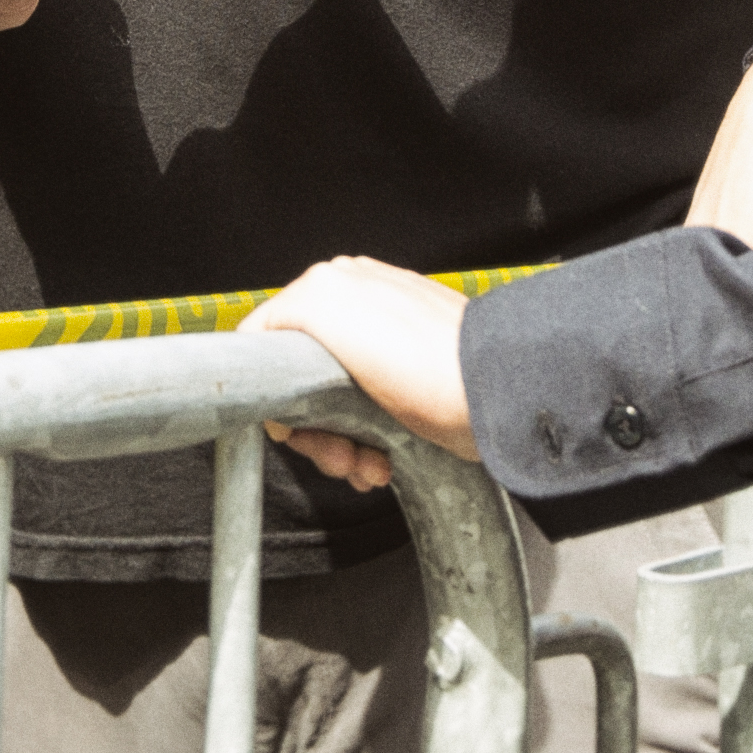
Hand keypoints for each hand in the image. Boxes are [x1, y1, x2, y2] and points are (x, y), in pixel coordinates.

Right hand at [248, 258, 476, 490]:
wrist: (498, 400)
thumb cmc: (430, 364)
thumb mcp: (330, 313)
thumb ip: (279, 313)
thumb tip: (254, 342)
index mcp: (335, 289)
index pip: (271, 343)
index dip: (273, 393)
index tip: (291, 428)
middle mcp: (360, 314)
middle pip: (301, 385)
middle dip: (314, 431)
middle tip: (337, 454)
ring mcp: (385, 352)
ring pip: (332, 410)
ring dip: (341, 448)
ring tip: (365, 463)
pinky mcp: (409, 386)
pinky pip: (366, 421)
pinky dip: (368, 447)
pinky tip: (381, 460)